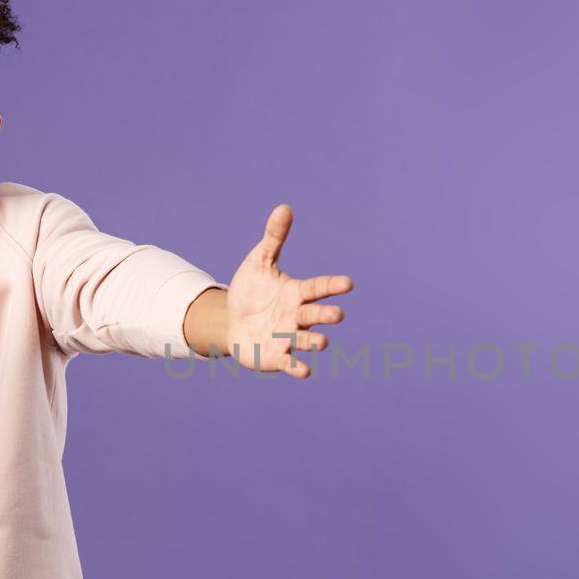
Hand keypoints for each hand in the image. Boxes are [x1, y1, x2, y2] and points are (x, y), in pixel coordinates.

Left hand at [225, 204, 353, 378]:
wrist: (231, 321)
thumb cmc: (251, 290)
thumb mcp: (259, 262)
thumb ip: (274, 238)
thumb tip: (284, 207)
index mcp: (297, 293)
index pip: (318, 288)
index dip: (333, 286)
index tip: (348, 284)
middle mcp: (298, 316)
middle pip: (316, 315)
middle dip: (326, 316)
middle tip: (337, 315)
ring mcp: (289, 337)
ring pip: (307, 340)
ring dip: (315, 343)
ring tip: (322, 343)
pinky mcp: (277, 357)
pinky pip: (290, 362)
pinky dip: (297, 367)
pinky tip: (303, 371)